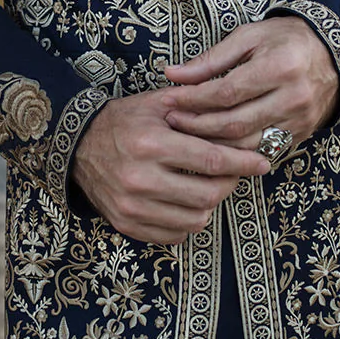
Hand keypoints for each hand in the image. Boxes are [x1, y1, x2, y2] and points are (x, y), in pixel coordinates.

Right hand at [71, 87, 270, 244]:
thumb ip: (195, 108)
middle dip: (230, 184)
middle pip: (208, 195)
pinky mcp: (127, 225)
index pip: (211, 161)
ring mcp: (132, 207)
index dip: (243, 163)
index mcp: (151, 144)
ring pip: (195, 220)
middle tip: (235, 172)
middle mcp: (141, 179)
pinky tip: (186, 201)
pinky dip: (188, 221)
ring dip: (210, 204)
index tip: (262, 162)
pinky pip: (174, 235)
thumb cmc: (122, 120)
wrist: (76, 145)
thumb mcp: (155, 103)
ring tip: (209, 185)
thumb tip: (239, 117)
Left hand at [163, 17, 339, 152]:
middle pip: (235, 123)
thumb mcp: (248, 37)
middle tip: (172, 120)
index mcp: (279, 67)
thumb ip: (211, 59)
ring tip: (187, 134)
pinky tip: (215, 145)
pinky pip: (262, 150)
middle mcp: (292, 98)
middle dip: (198, 124)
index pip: (227, 92)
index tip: (169, 98)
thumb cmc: (284, 40)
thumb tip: (173, 74)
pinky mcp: (300, 135)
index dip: (194, 99)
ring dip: (213, 143)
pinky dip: (236, 152)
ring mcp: (299, 121)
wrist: (332, 55)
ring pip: (248, 144)